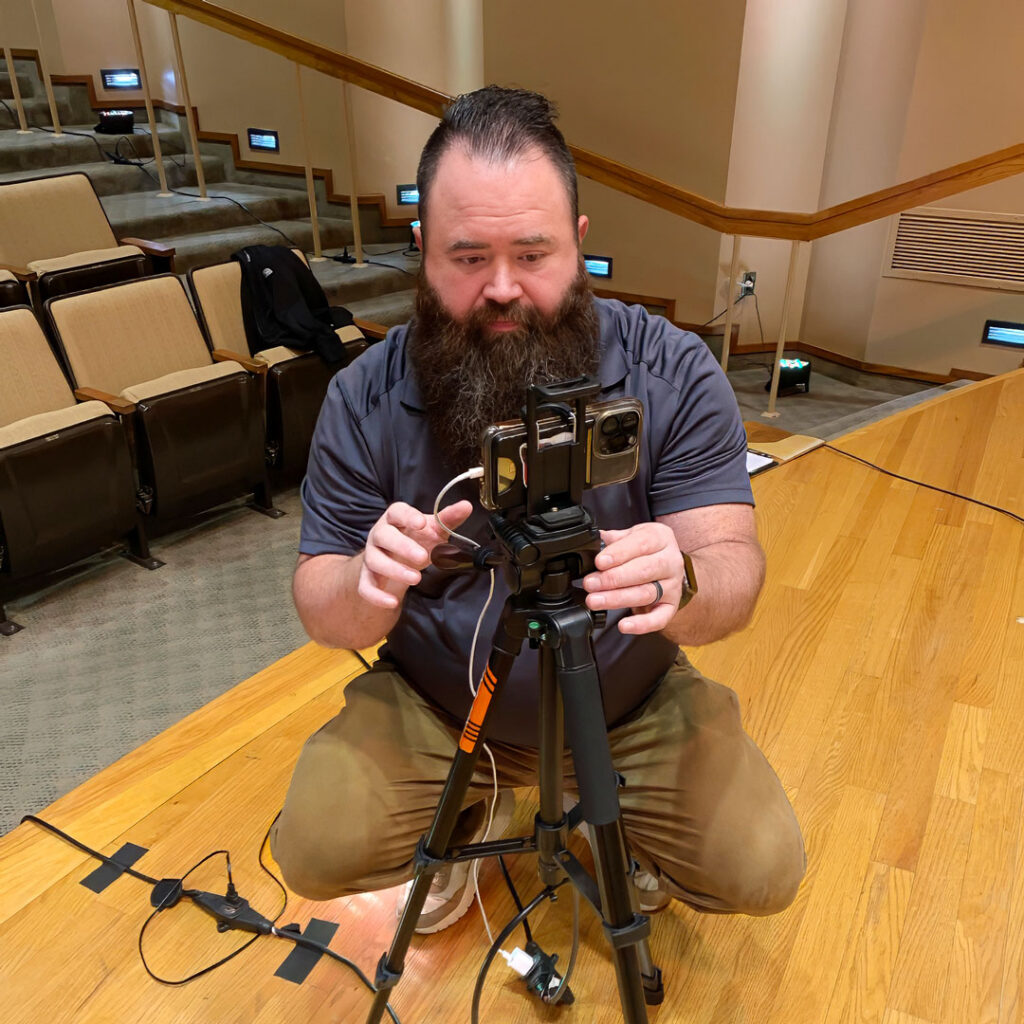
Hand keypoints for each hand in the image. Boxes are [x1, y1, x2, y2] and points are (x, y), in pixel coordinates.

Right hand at [358, 500, 472, 609]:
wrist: (394, 561)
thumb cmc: (415, 540)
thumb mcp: (433, 530)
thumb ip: (448, 519)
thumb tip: (466, 506)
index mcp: (395, 519)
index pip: (397, 511)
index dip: (408, 516)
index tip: (421, 523)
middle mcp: (379, 535)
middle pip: (383, 536)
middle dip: (402, 546)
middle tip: (423, 557)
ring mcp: (371, 556)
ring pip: (375, 561)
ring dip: (395, 571)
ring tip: (416, 578)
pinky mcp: (367, 578)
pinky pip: (366, 587)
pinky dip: (377, 596)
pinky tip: (393, 602)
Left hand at [582, 522, 685, 634]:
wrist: (667, 562)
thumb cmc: (646, 549)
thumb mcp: (632, 535)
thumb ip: (614, 538)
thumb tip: (594, 541)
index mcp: (661, 539)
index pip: (641, 544)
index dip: (618, 554)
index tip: (599, 562)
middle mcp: (671, 562)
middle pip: (643, 571)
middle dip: (613, 578)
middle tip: (591, 583)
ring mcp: (673, 586)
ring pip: (646, 594)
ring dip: (617, 599)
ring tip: (596, 601)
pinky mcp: (671, 606)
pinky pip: (659, 619)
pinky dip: (641, 625)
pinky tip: (624, 626)